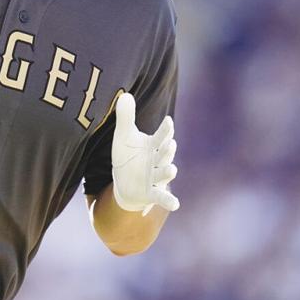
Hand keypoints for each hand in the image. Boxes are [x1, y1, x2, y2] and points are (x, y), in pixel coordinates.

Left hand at [110, 93, 179, 215]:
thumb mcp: (123, 136)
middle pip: (165, 154)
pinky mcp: (151, 192)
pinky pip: (162, 197)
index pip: (161, 136)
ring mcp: (156, 177)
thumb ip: (126, 116)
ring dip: (168, 172)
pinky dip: (168, 200)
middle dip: (167, 150)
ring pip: (164, 173)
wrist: (125, 183)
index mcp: (153, 146)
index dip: (165, 130)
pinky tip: (175, 204)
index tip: (168, 121)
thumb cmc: (128, 156)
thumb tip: (125, 94)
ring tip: (172, 169)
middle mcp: (158, 161)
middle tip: (171, 144)